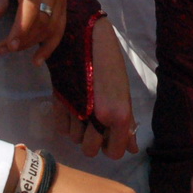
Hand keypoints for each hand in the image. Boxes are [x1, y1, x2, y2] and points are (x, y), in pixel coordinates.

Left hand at [0, 0, 64, 62]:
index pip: (31, 6)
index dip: (22, 28)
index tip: (9, 45)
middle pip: (43, 19)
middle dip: (25, 38)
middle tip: (3, 49)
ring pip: (52, 26)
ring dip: (34, 43)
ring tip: (13, 50)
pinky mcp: (62, 4)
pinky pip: (60, 28)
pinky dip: (50, 45)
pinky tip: (38, 59)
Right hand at [54, 20, 138, 159]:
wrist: (86, 40)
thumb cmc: (111, 64)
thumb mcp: (124, 94)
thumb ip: (127, 123)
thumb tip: (132, 148)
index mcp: (118, 115)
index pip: (115, 152)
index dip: (113, 147)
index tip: (112, 138)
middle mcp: (97, 118)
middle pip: (90, 151)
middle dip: (94, 142)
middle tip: (97, 125)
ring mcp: (76, 112)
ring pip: (75, 139)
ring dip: (80, 131)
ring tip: (85, 111)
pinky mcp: (59, 104)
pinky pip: (61, 129)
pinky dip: (67, 123)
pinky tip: (74, 109)